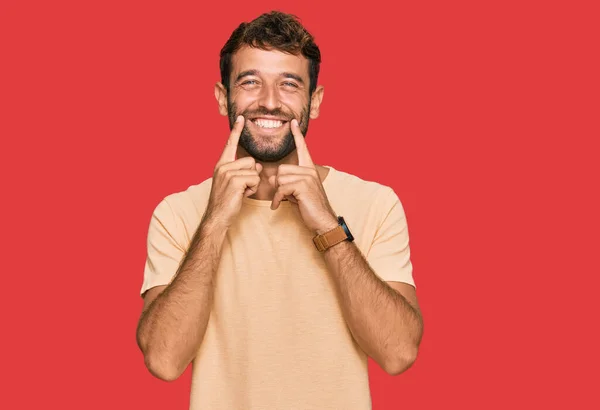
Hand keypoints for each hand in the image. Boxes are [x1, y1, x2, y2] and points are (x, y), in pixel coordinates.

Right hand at [204, 115, 262, 227]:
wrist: (218, 216)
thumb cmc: (227, 202)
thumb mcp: (235, 183)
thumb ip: (244, 171)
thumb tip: (258, 165)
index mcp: (222, 164)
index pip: (230, 144)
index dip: (236, 131)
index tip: (241, 118)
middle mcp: (223, 166)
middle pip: (251, 161)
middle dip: (252, 176)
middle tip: (241, 188)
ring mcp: (227, 173)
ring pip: (254, 170)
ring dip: (253, 184)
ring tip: (241, 192)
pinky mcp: (234, 180)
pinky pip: (254, 179)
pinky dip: (252, 189)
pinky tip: (242, 195)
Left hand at [269, 119, 338, 233]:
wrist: (322, 221)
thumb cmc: (309, 207)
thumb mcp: (296, 191)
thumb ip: (286, 181)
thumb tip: (273, 177)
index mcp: (309, 168)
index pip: (302, 148)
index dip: (297, 135)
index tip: (293, 122)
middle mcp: (309, 170)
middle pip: (281, 168)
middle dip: (278, 184)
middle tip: (284, 196)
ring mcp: (307, 177)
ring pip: (280, 178)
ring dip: (278, 193)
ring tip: (284, 201)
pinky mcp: (303, 186)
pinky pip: (281, 188)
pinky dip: (277, 199)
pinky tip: (278, 206)